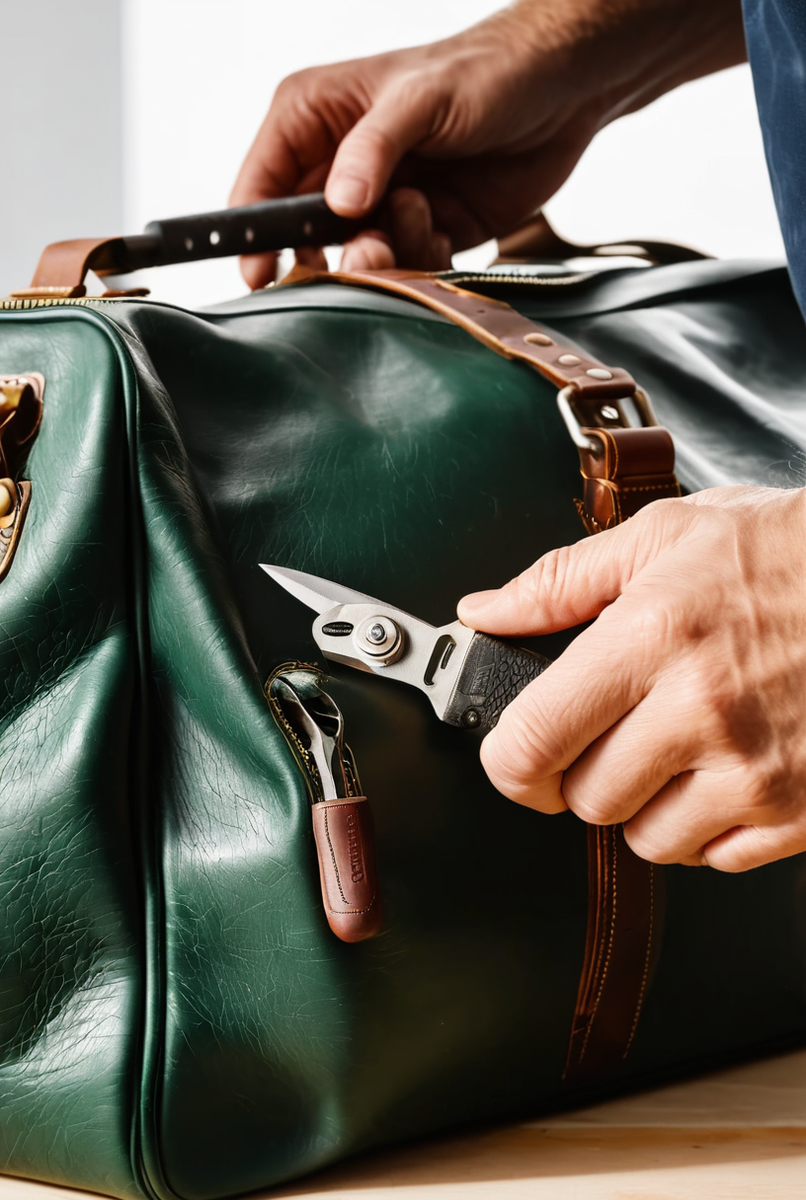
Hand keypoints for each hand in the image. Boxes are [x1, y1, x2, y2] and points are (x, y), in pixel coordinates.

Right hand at [231, 0, 744, 284]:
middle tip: (369, 249)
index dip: (256, 229)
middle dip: (333, 252)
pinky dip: (422, 262)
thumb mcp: (420, 99)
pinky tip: (445, 224)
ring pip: (355, 259)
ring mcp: (381, 202)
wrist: (563, 95)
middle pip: (305, 234)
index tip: (260, 272)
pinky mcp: (420, 232)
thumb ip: (372, 149)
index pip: (262, 179)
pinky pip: (402, 269)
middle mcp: (341, 164)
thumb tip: (336, 203)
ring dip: (385, 257)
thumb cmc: (485, 74)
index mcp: (316, 116)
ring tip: (421, 217)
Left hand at [457, 486, 805, 871]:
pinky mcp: (799, 812)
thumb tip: (485, 613)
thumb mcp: (661, 537)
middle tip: (610, 731)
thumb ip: (558, 582)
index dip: (506, 760)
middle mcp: (703, 711)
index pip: (534, 741)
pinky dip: (705, 827)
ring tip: (673, 747)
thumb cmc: (780, 553)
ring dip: (643, 804)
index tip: (513, 756)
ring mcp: (756, 770)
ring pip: (646, 841)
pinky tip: (720, 770)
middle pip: (586, 800)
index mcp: (653, 636)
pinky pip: (715, 859)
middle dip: (581, 773)